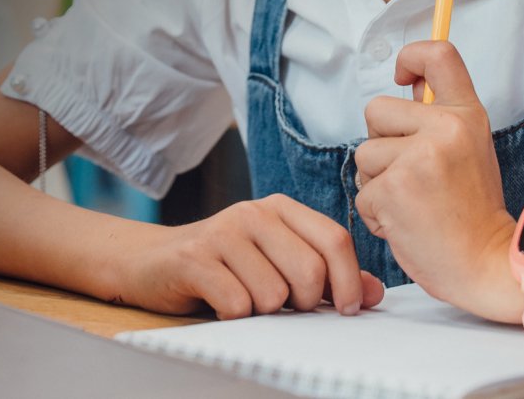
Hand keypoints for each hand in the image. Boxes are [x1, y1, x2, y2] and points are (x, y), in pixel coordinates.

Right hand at [112, 193, 384, 319]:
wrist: (150, 261)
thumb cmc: (223, 265)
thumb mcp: (277, 263)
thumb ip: (326, 275)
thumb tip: (373, 292)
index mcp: (281, 209)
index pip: (335, 240)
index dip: (349, 281)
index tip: (347, 308)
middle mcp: (253, 212)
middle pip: (309, 273)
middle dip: (303, 304)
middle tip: (281, 305)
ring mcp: (223, 232)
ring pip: (273, 295)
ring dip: (261, 311)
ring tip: (242, 297)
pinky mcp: (194, 258)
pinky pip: (237, 304)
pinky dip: (233, 315)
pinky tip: (218, 302)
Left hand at [353, 40, 521, 322]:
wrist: (485, 263)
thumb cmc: (472, 213)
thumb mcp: (470, 150)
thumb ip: (439, 118)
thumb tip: (409, 83)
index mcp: (466, 115)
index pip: (439, 55)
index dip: (411, 56)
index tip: (402, 75)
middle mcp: (445, 128)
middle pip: (376, 109)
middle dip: (381, 143)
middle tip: (413, 175)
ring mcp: (419, 157)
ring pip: (364, 154)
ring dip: (376, 182)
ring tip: (412, 203)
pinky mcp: (394, 188)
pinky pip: (363, 191)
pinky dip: (377, 212)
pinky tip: (406, 223)